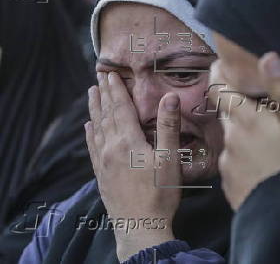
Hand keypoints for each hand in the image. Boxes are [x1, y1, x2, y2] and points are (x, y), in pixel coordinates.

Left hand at [85, 72, 181, 260]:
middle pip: (105, 115)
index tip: (110, 74)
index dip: (116, 90)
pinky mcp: (102, 175)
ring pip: (96, 129)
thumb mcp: (169, 159)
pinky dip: (90, 134)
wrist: (140, 226)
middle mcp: (110, 148)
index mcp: (127, 142)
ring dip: (94, 110)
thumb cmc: (159, 194)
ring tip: (90, 95)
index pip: (119, 108)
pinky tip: (88, 128)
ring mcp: (103, 162)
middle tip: (98, 77)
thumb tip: (170, 97)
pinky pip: (92, 148)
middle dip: (103, 95)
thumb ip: (168, 126)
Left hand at [208, 53, 279, 209]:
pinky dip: (246, 162)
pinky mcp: (231, 186)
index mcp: (245, 119)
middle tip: (263, 113)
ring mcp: (228, 165)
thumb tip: (268, 57)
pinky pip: (235, 166)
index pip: (218, 88)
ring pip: (233, 141)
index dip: (219, 76)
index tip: (223, 69)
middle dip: (240, 110)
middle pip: (228, 115)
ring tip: (271, 147)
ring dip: (246, 138)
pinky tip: (265, 169)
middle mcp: (230, 140)